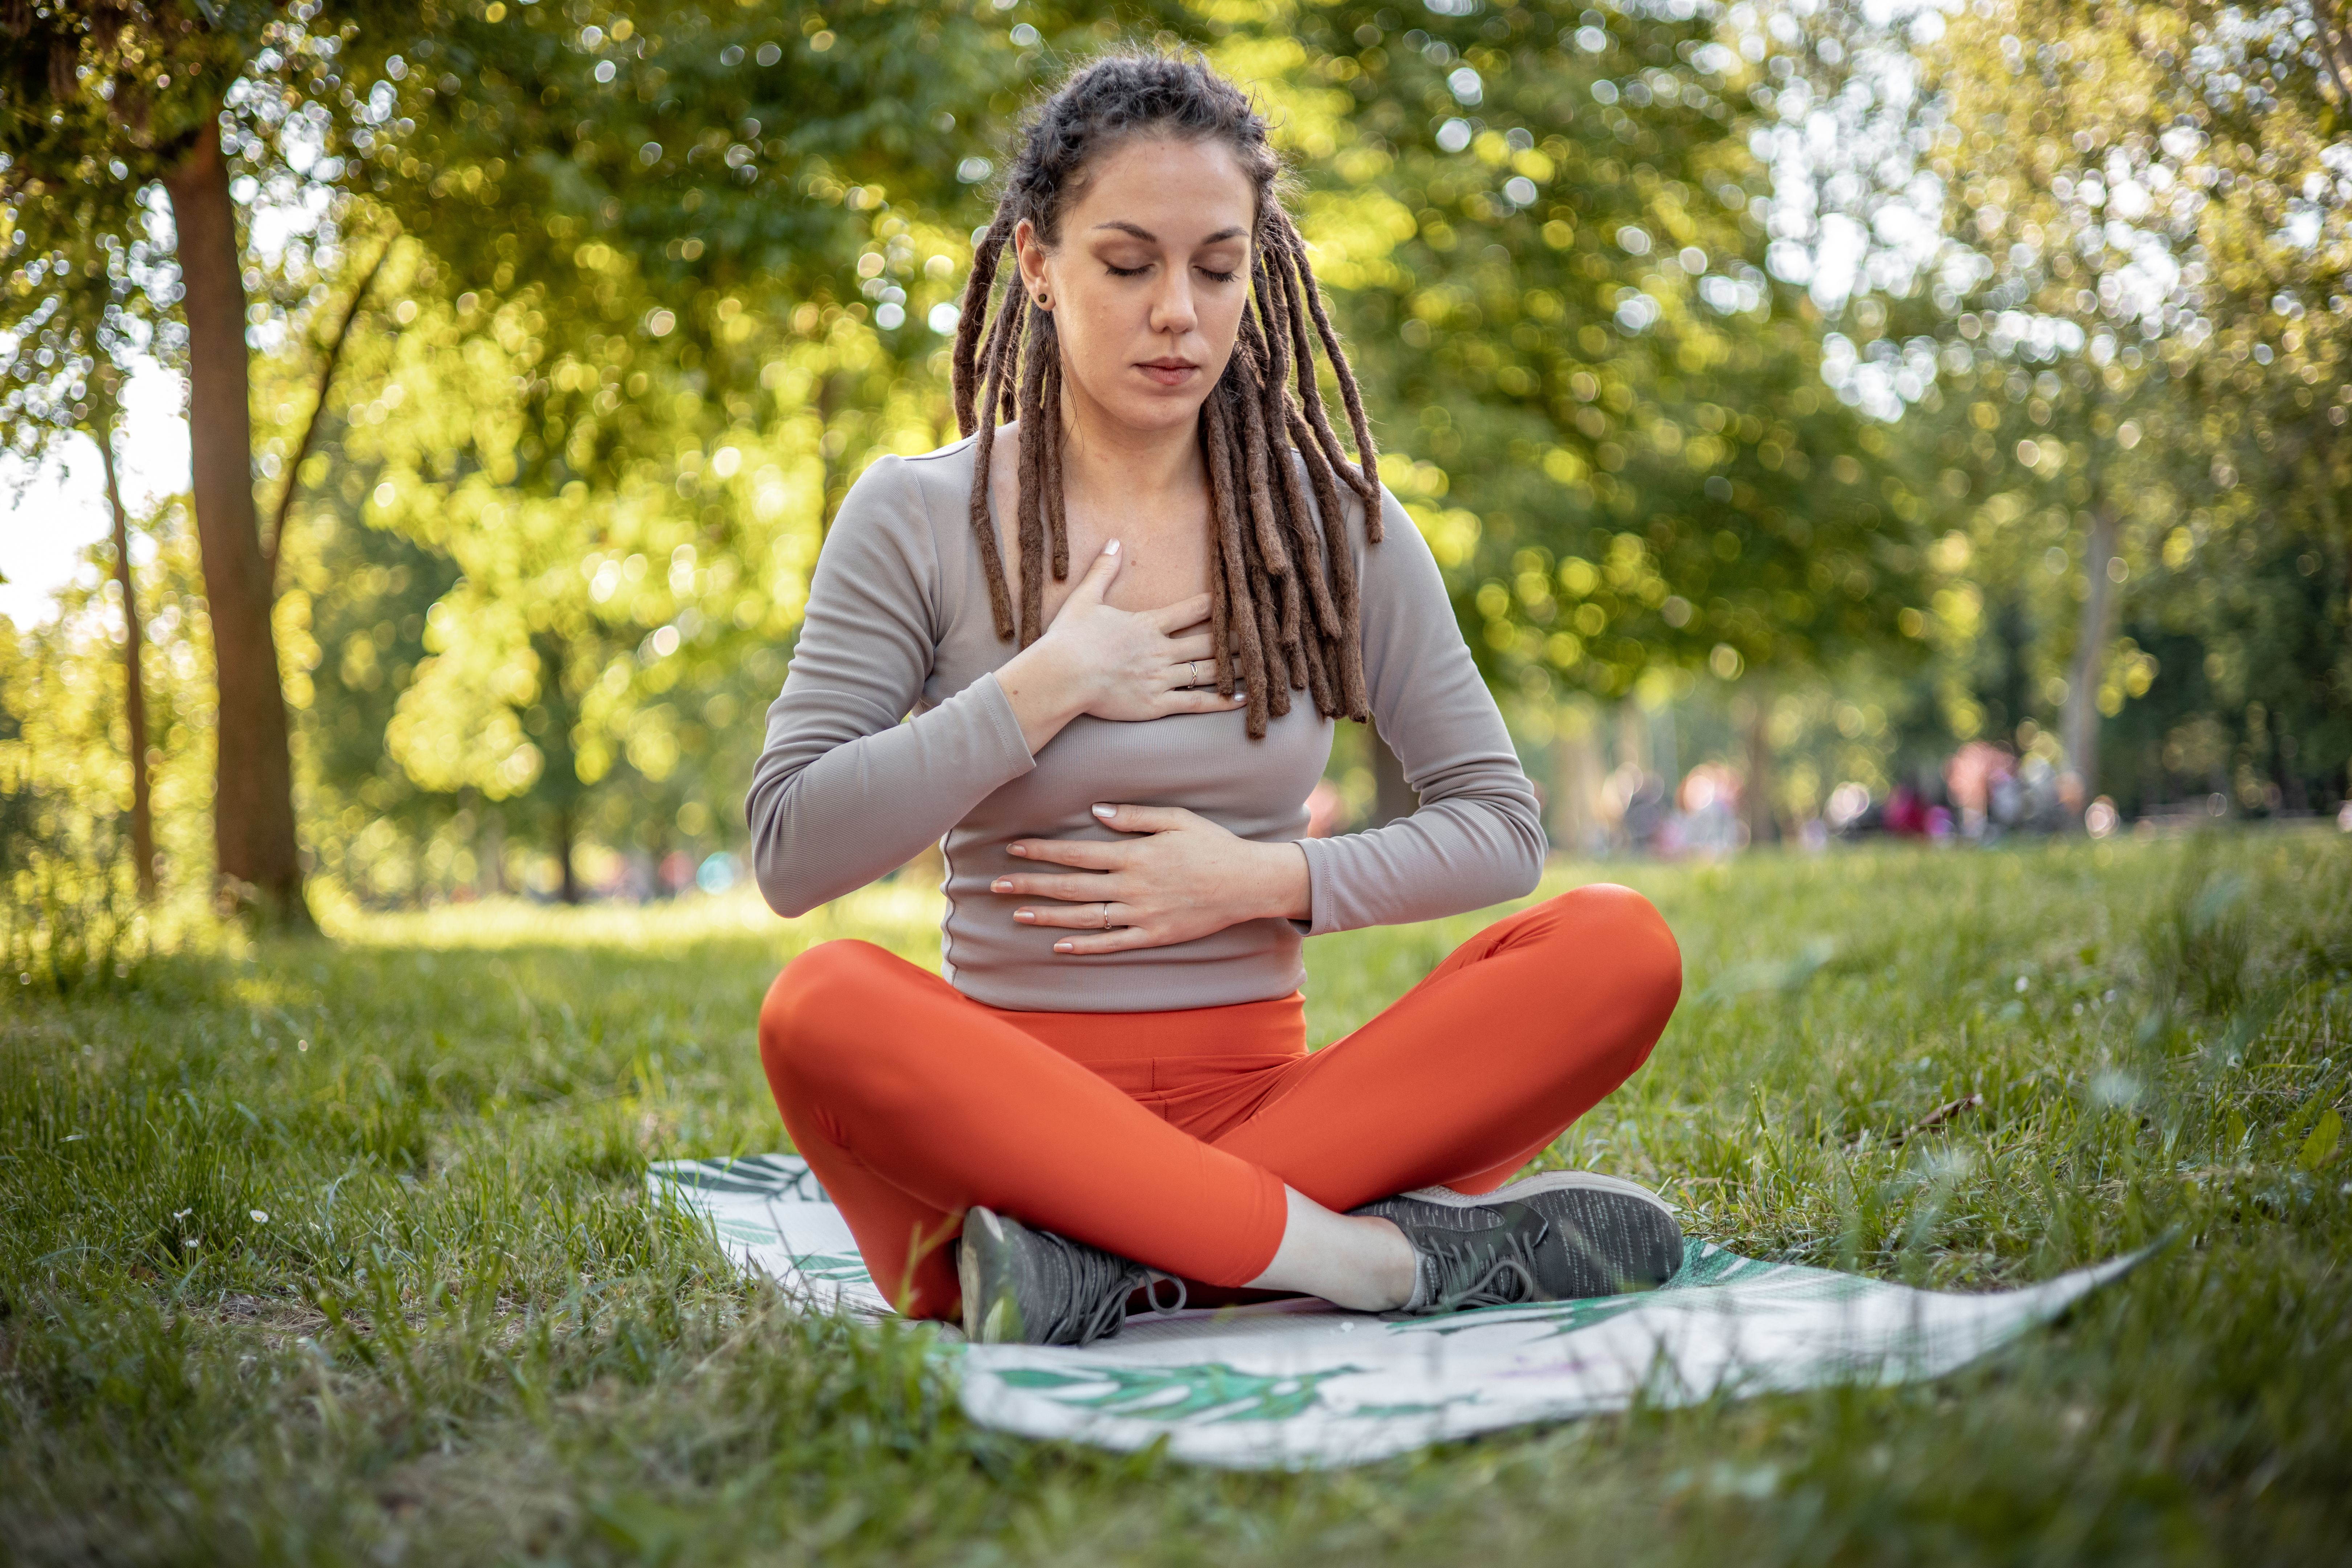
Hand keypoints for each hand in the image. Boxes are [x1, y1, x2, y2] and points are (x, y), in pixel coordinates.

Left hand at [991, 803, 1310, 953]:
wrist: (1246, 883)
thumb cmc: (1212, 845)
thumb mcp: (1176, 819)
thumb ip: (1135, 816)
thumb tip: (1096, 812)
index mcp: (1133, 855)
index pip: (1076, 853)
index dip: (1041, 851)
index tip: (1012, 849)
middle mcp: (1131, 887)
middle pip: (1070, 888)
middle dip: (1031, 885)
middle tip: (995, 886)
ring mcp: (1141, 915)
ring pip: (1084, 918)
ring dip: (1048, 917)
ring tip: (1017, 915)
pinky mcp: (1153, 936)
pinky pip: (1112, 944)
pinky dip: (1084, 946)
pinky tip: (1059, 946)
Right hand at [994, 540, 1246, 752]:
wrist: (1059, 677)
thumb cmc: (1068, 639)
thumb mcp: (1084, 599)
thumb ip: (1103, 571)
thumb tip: (1113, 541)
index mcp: (1147, 624)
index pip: (1191, 610)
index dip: (1218, 603)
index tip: (1241, 598)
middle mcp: (1160, 650)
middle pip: (1209, 642)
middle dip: (1237, 637)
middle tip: (1264, 633)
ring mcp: (1160, 678)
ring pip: (1208, 671)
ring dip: (1238, 667)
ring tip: (1265, 664)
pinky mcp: (1155, 703)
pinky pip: (1196, 702)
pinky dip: (1222, 701)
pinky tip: (1245, 697)